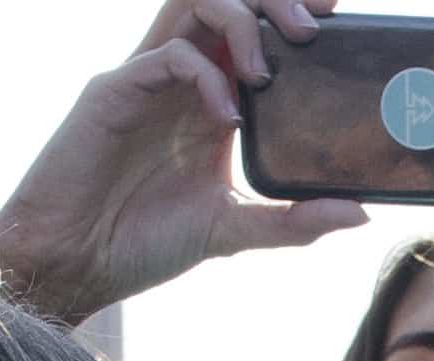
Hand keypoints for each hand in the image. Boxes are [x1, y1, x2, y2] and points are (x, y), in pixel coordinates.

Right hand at [0, 0, 363, 324]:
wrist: (73, 262)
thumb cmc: (142, 241)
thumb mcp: (232, 229)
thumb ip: (293, 221)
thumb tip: (360, 214)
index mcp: (212, 100)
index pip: (254, 29)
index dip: (291, 9)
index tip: (337, 14)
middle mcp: (182, 78)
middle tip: (311, 31)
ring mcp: (147, 79)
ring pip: (193, 3)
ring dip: (242, 21)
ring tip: (268, 71)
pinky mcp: (115, 91)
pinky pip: (168, 55)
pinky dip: (206, 76)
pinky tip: (227, 118)